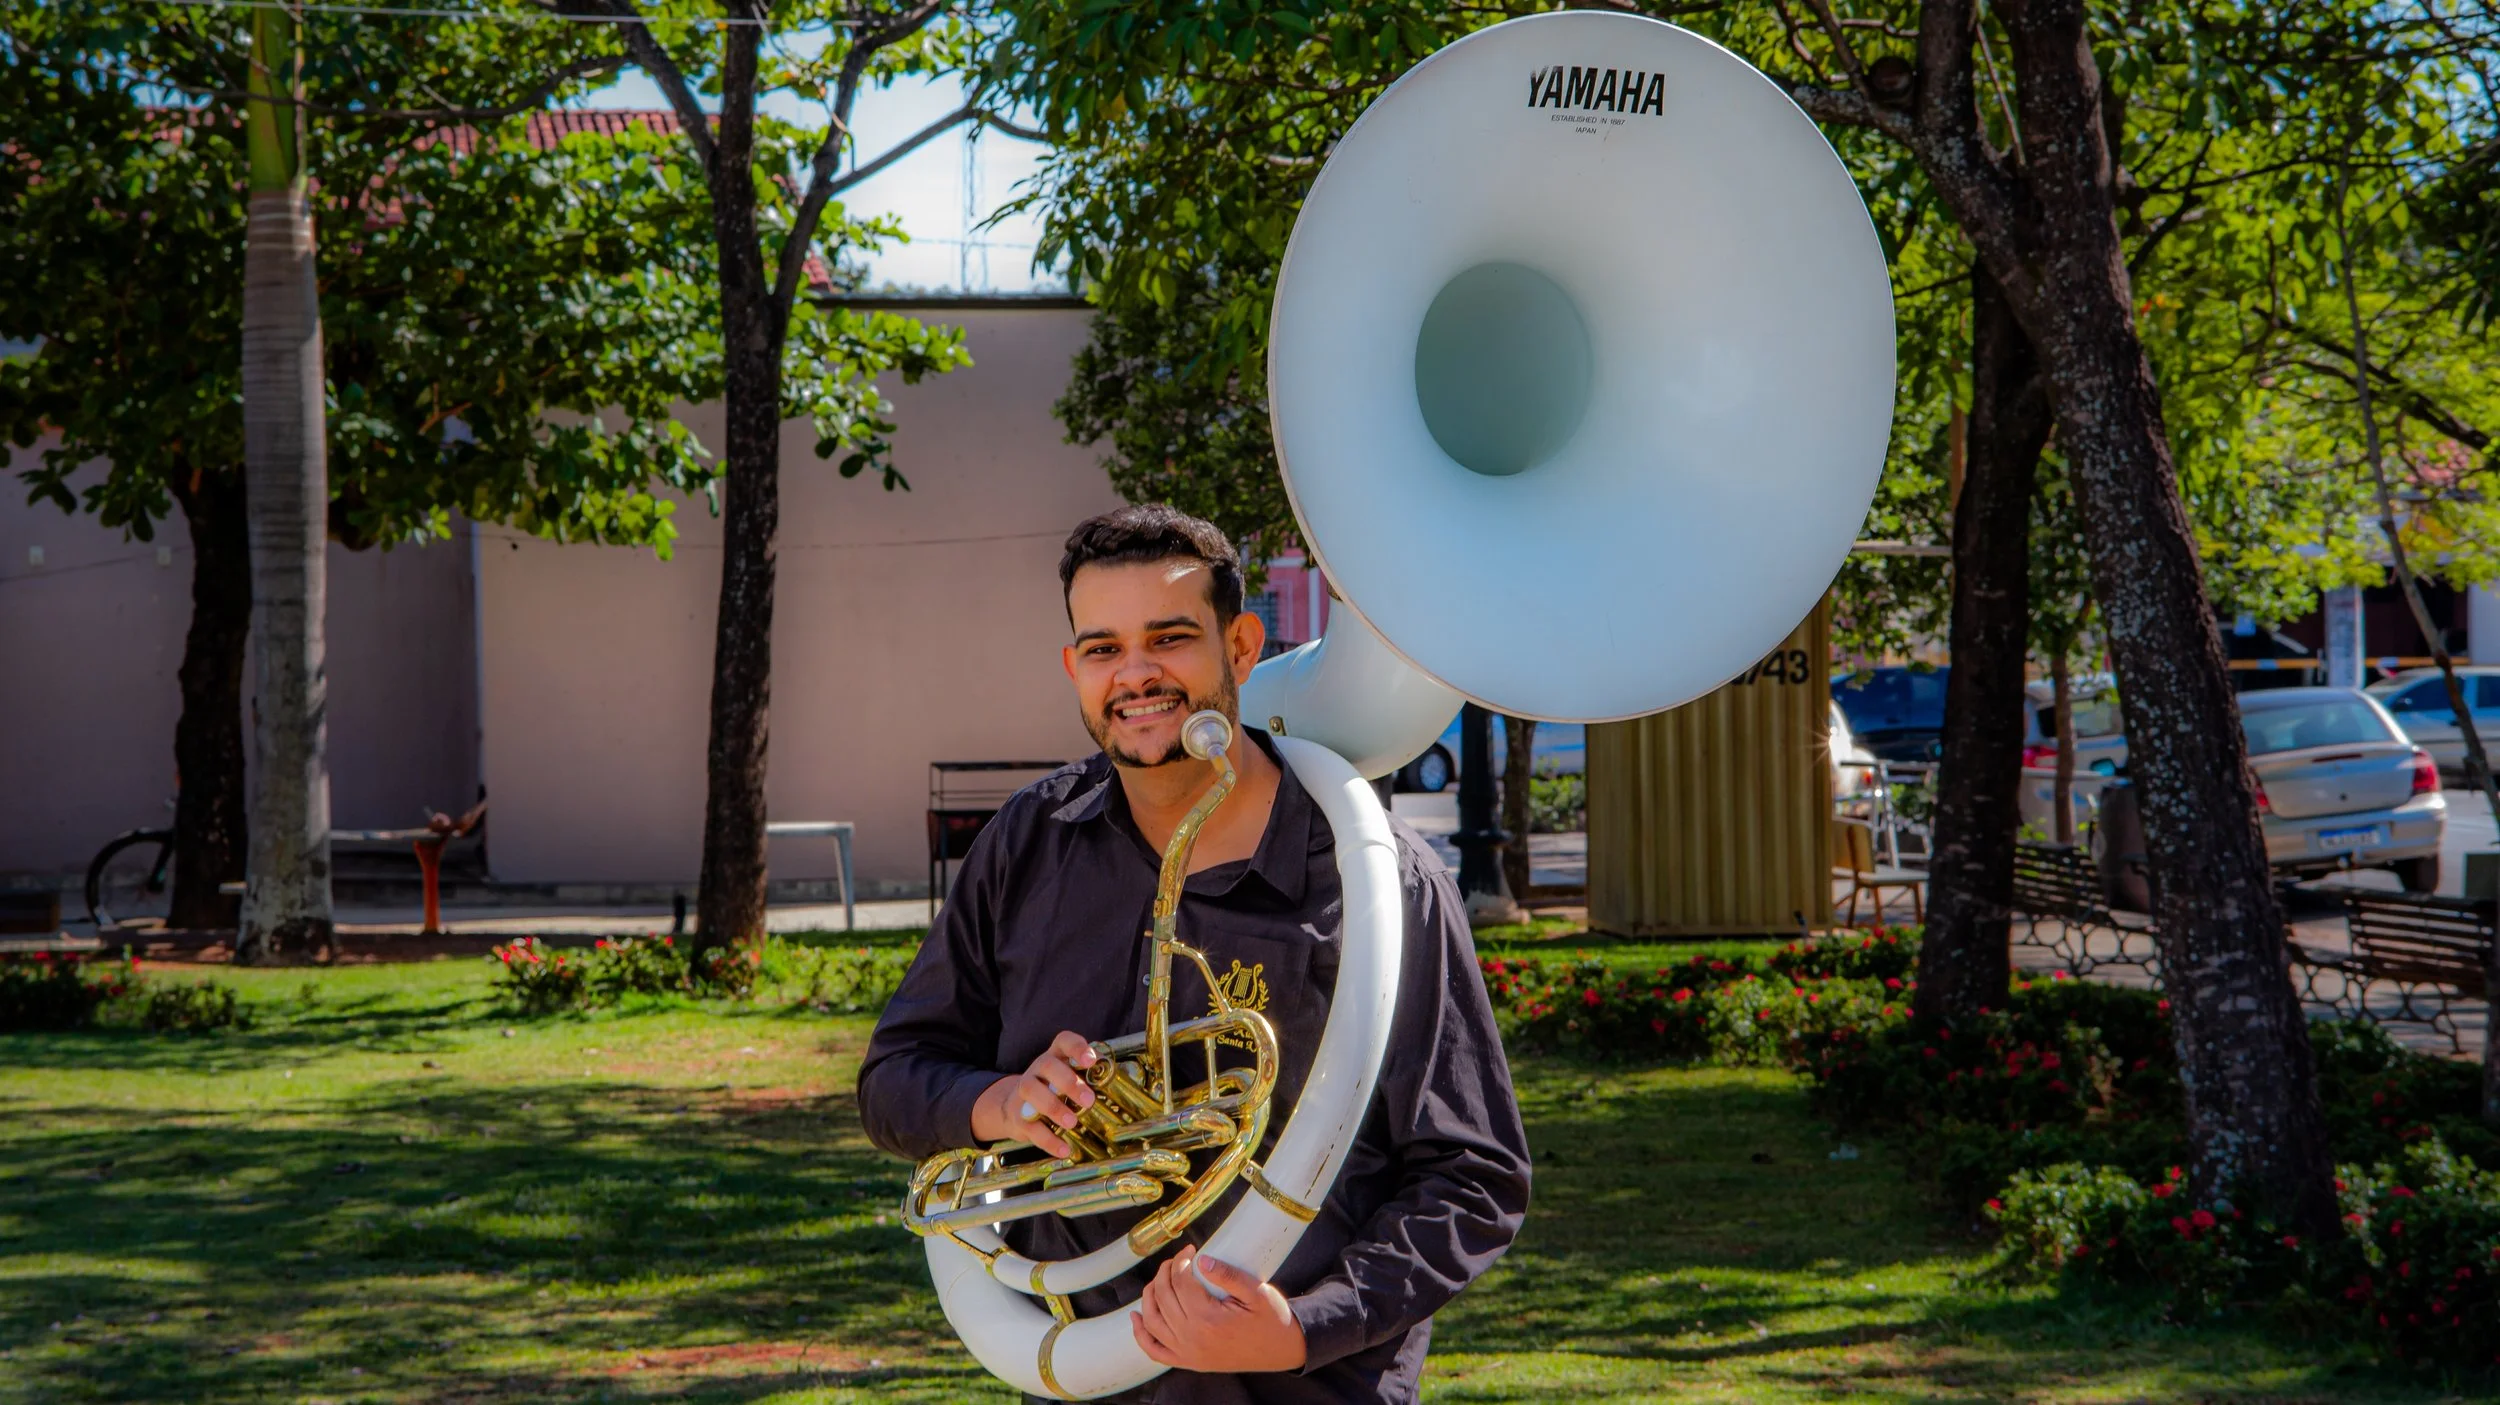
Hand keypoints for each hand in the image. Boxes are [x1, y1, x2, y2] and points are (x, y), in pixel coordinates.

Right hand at [970, 1029, 1097, 1158]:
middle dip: (1069, 1083)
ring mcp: (1024, 1091)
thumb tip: (1119, 1087)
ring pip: (1032, 1091)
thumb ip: (1090, 1079)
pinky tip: (1064, 1149)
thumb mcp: (1070, 1079)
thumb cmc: (1054, 1090)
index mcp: (1056, 1056)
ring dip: (1054, 1107)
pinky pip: (1030, 1127)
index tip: (1090, 1061)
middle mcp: (1037, 1069)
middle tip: (1089, 1101)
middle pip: (1047, 1065)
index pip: (1064, 1041)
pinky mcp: (1018, 1116)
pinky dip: (1048, 1140)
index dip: (1077, 1048)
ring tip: (1072, 1122)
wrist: (1014, 1109)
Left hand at [1131, 1244, 1306, 1373]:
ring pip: (1153, 1320)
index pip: (1181, 1282)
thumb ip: (1229, 1275)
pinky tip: (1136, 1317)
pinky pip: (1155, 1350)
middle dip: (1166, 1272)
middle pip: (1163, 1297)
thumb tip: (1202, 1261)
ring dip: (1149, 1295)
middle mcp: (1192, 1338)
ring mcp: (1188, 1353)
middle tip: (1178, 1260)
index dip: (1181, 1261)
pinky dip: (1141, 1335)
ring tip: (1159, 1278)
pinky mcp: (1188, 1361)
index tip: (1190, 1250)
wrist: (1282, 1350)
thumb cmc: (1272, 1321)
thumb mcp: (1258, 1292)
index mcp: (1208, 1320)